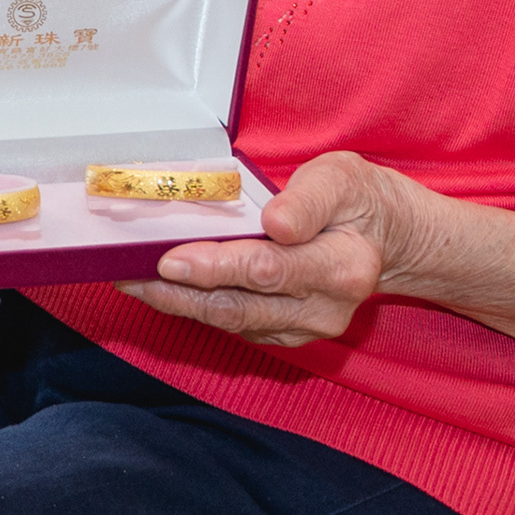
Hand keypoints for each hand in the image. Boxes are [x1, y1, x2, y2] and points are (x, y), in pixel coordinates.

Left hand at [119, 152, 404, 350]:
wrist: (386, 239)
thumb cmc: (357, 200)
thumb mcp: (343, 178)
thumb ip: (310, 199)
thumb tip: (276, 224)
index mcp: (342, 267)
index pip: (269, 270)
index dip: (217, 267)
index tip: (171, 258)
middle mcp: (324, 309)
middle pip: (240, 305)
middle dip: (179, 291)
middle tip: (129, 272)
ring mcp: (305, 329)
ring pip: (230, 321)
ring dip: (178, 302)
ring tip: (132, 278)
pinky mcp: (286, 336)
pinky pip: (233, 325)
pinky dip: (195, 307)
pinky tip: (163, 287)